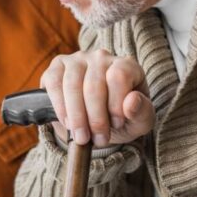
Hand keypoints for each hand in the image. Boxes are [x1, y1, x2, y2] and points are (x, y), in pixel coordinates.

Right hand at [40, 49, 154, 146]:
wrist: (97, 123)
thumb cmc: (122, 119)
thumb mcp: (139, 122)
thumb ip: (142, 112)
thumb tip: (132, 101)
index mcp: (127, 65)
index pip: (119, 76)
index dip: (116, 105)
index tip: (116, 125)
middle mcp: (102, 57)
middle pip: (93, 85)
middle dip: (95, 118)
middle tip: (98, 140)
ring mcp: (77, 59)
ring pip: (72, 85)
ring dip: (76, 116)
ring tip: (81, 137)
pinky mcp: (57, 66)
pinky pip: (54, 83)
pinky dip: (60, 107)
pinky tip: (67, 123)